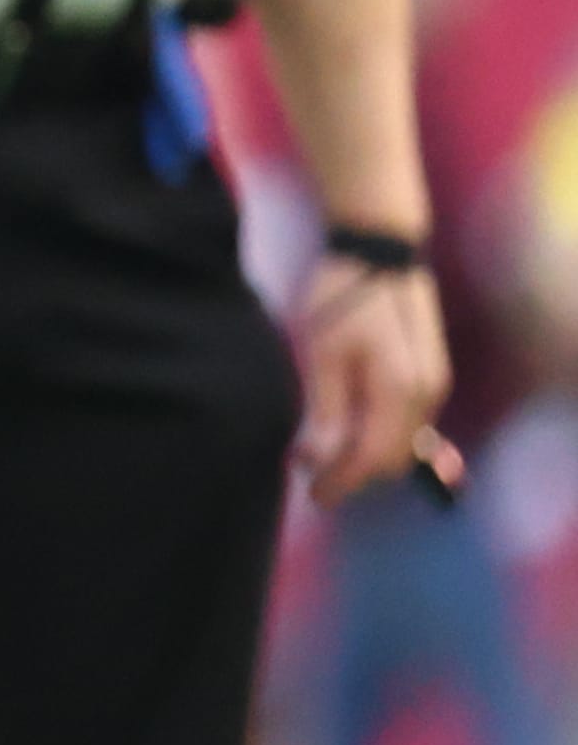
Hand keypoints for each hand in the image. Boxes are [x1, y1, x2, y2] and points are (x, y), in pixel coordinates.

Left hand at [293, 256, 452, 506]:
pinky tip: (350, 437)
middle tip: (310, 478)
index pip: (373, 458)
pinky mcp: (428, 376)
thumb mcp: (322, 352)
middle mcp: (427, 394)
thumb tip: (316, 460)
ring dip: (366, 458)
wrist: (378, 249)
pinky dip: (380, 438)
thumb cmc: (342, 295)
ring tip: (322, 459)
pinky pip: (407, 424)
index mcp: (400, 391)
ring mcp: (433, 385)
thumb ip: (326, 410)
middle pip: (392, 459)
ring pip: (402, 444)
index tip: (311, 495)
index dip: (341, 482)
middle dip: (353, 474)